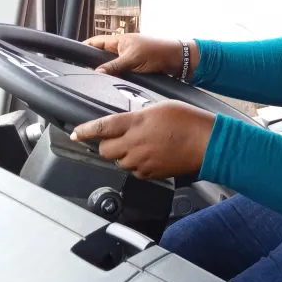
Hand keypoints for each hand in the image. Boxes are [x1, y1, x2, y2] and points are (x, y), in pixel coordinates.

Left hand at [70, 101, 215, 178]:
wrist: (206, 142)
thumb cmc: (188, 121)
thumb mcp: (159, 107)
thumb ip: (138, 116)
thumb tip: (128, 122)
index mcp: (135, 123)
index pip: (102, 127)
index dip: (85, 130)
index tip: (76, 132)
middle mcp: (134, 144)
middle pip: (105, 150)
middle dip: (107, 144)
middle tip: (116, 138)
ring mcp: (141, 161)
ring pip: (119, 161)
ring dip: (122, 154)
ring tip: (139, 144)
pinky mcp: (151, 174)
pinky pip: (134, 171)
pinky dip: (136, 164)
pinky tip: (149, 154)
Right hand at [83, 33, 198, 78]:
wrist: (177, 60)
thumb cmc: (157, 52)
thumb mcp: (132, 59)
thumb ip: (113, 66)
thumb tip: (96, 72)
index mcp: (118, 41)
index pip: (94, 43)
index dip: (83, 49)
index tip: (72, 59)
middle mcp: (121, 50)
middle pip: (100, 58)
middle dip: (92, 66)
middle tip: (82, 77)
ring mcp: (127, 60)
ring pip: (110, 68)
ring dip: (105, 74)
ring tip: (94, 84)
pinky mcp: (134, 70)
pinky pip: (120, 74)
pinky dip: (115, 79)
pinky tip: (111, 87)